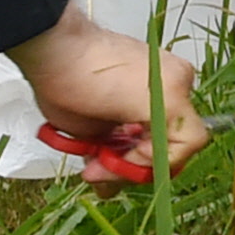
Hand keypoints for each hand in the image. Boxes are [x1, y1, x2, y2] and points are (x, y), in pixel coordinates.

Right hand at [6, 2, 209, 187]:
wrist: (54, 48)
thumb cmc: (65, 78)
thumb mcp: (90, 127)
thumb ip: (107, 155)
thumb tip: (107, 186)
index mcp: (157, 88)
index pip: (162, 139)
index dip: (134, 163)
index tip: (99, 167)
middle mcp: (174, 81)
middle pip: (169, 144)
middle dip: (131, 167)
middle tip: (95, 169)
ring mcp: (177, 84)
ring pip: (175, 146)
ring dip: (133, 165)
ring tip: (95, 163)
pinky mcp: (172, 95)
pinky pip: (180, 143)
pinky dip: (149, 160)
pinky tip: (113, 154)